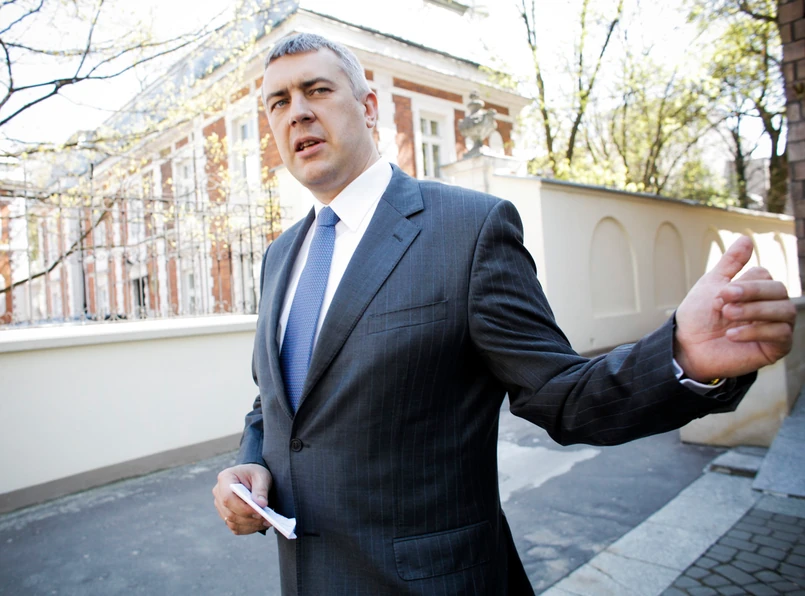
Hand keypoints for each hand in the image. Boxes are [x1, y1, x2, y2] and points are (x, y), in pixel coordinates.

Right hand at [213, 463, 272, 534]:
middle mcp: (218, 493)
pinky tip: (260, 524)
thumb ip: (261, 489)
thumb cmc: (256, 474)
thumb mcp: (261, 476)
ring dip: (250, 525)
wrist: (252, 477)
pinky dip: (248, 528)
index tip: (259, 512)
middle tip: (267, 520)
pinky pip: (235, 527)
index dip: (243, 508)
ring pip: (232, 522)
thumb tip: (261, 505)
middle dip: (249, 519)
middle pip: (230, 513)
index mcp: (225, 478)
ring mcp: (220, 506)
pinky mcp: (225, 515)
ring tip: (266, 523)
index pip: (228, 498)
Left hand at [674, 236, 794, 381]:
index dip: (744, 283)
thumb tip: (746, 238)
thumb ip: (731, 263)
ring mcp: (776, 327)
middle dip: (752, 293)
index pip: (765, 276)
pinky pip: (781, 335)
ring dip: (754, 311)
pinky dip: (755, 332)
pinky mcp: (776, 348)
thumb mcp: (712, 284)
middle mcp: (772, 306)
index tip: (720, 293)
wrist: (688, 346)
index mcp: (757, 290)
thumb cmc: (700, 316)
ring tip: (727, 315)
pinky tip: (731, 334)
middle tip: (724, 302)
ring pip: (784, 311)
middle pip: (779, 290)